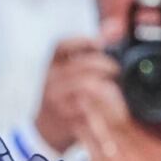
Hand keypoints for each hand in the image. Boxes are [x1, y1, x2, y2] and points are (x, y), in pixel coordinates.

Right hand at [36, 35, 117, 153]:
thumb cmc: (61, 99)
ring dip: (106, 84)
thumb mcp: (65, 75)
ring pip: (85, 86)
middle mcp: (51, 81)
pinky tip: (113, 106)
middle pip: (80, 65)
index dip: (81, 41)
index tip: (100, 42)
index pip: (60, 47)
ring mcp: (57, 101)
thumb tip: (113, 27)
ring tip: (116, 86)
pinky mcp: (67, 119)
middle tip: (116, 69)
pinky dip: (104, 107)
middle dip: (104, 65)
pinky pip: (90, 109)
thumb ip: (86, 53)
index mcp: (51, 67)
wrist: (44, 133)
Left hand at [81, 84, 160, 160]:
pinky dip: (84, 132)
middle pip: (99, 123)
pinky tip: (84, 117)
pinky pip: (87, 149)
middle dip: (92, 99)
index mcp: (146, 151)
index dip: (109, 95)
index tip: (108, 78)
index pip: (119, 117)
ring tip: (83, 93)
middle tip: (89, 79)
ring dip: (84, 113)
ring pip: (88, 134)